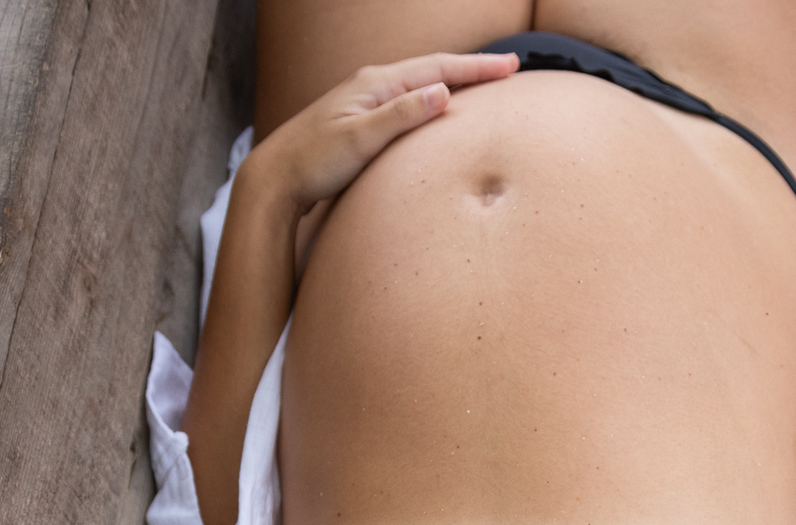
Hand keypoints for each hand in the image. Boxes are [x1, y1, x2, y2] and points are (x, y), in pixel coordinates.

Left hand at [244, 50, 518, 218]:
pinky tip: (439, 109)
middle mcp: (372, 85)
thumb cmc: (313, 162)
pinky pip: (408, 103)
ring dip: (454, 81)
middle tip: (509, 69)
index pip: (437, 69)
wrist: (275, 179)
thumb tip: (442, 93)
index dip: (476, 67)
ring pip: (420, 84)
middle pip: (432, 70)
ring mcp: (366, 101)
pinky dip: (432, 100)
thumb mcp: (359, 140)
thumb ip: (400, 116)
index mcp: (376, 83)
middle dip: (472, 69)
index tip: (511, 66)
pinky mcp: (362, 121)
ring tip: (483, 84)